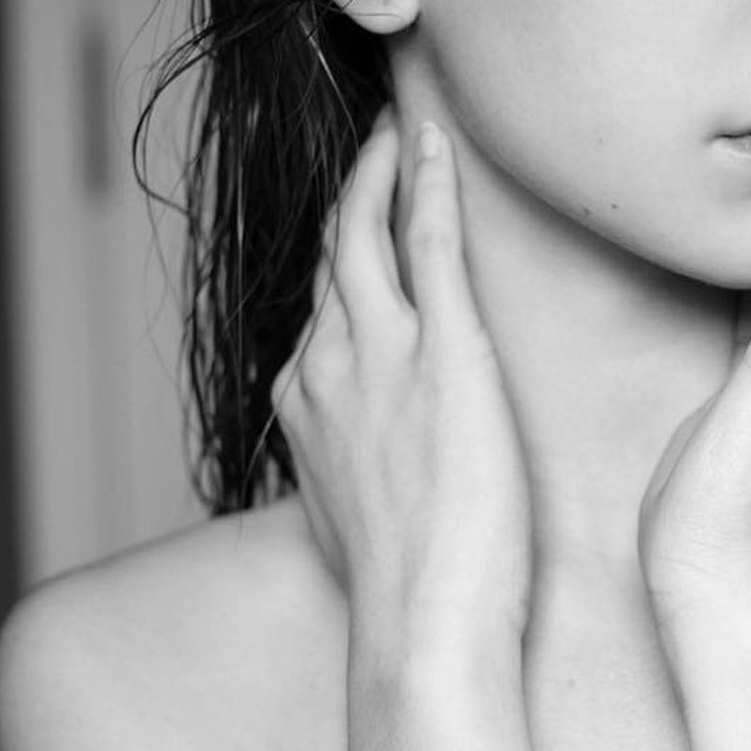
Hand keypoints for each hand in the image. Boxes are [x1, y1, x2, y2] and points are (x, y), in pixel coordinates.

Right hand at [272, 115, 532, 654]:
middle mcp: (328, 366)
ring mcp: (380, 353)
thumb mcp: (355, 514)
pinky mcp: (442, 352)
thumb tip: (370, 467)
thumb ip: (355, 465)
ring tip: (403, 127)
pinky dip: (428, 184)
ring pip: (366, 233)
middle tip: (375, 143)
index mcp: (308, 404)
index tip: (357, 228)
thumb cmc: (407, 590)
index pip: (322, 309)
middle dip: (351, 194)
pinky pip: (429, 242)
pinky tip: (436, 145)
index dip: (338, 260)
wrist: (423, 624)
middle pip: (332, 257)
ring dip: (382, 170)